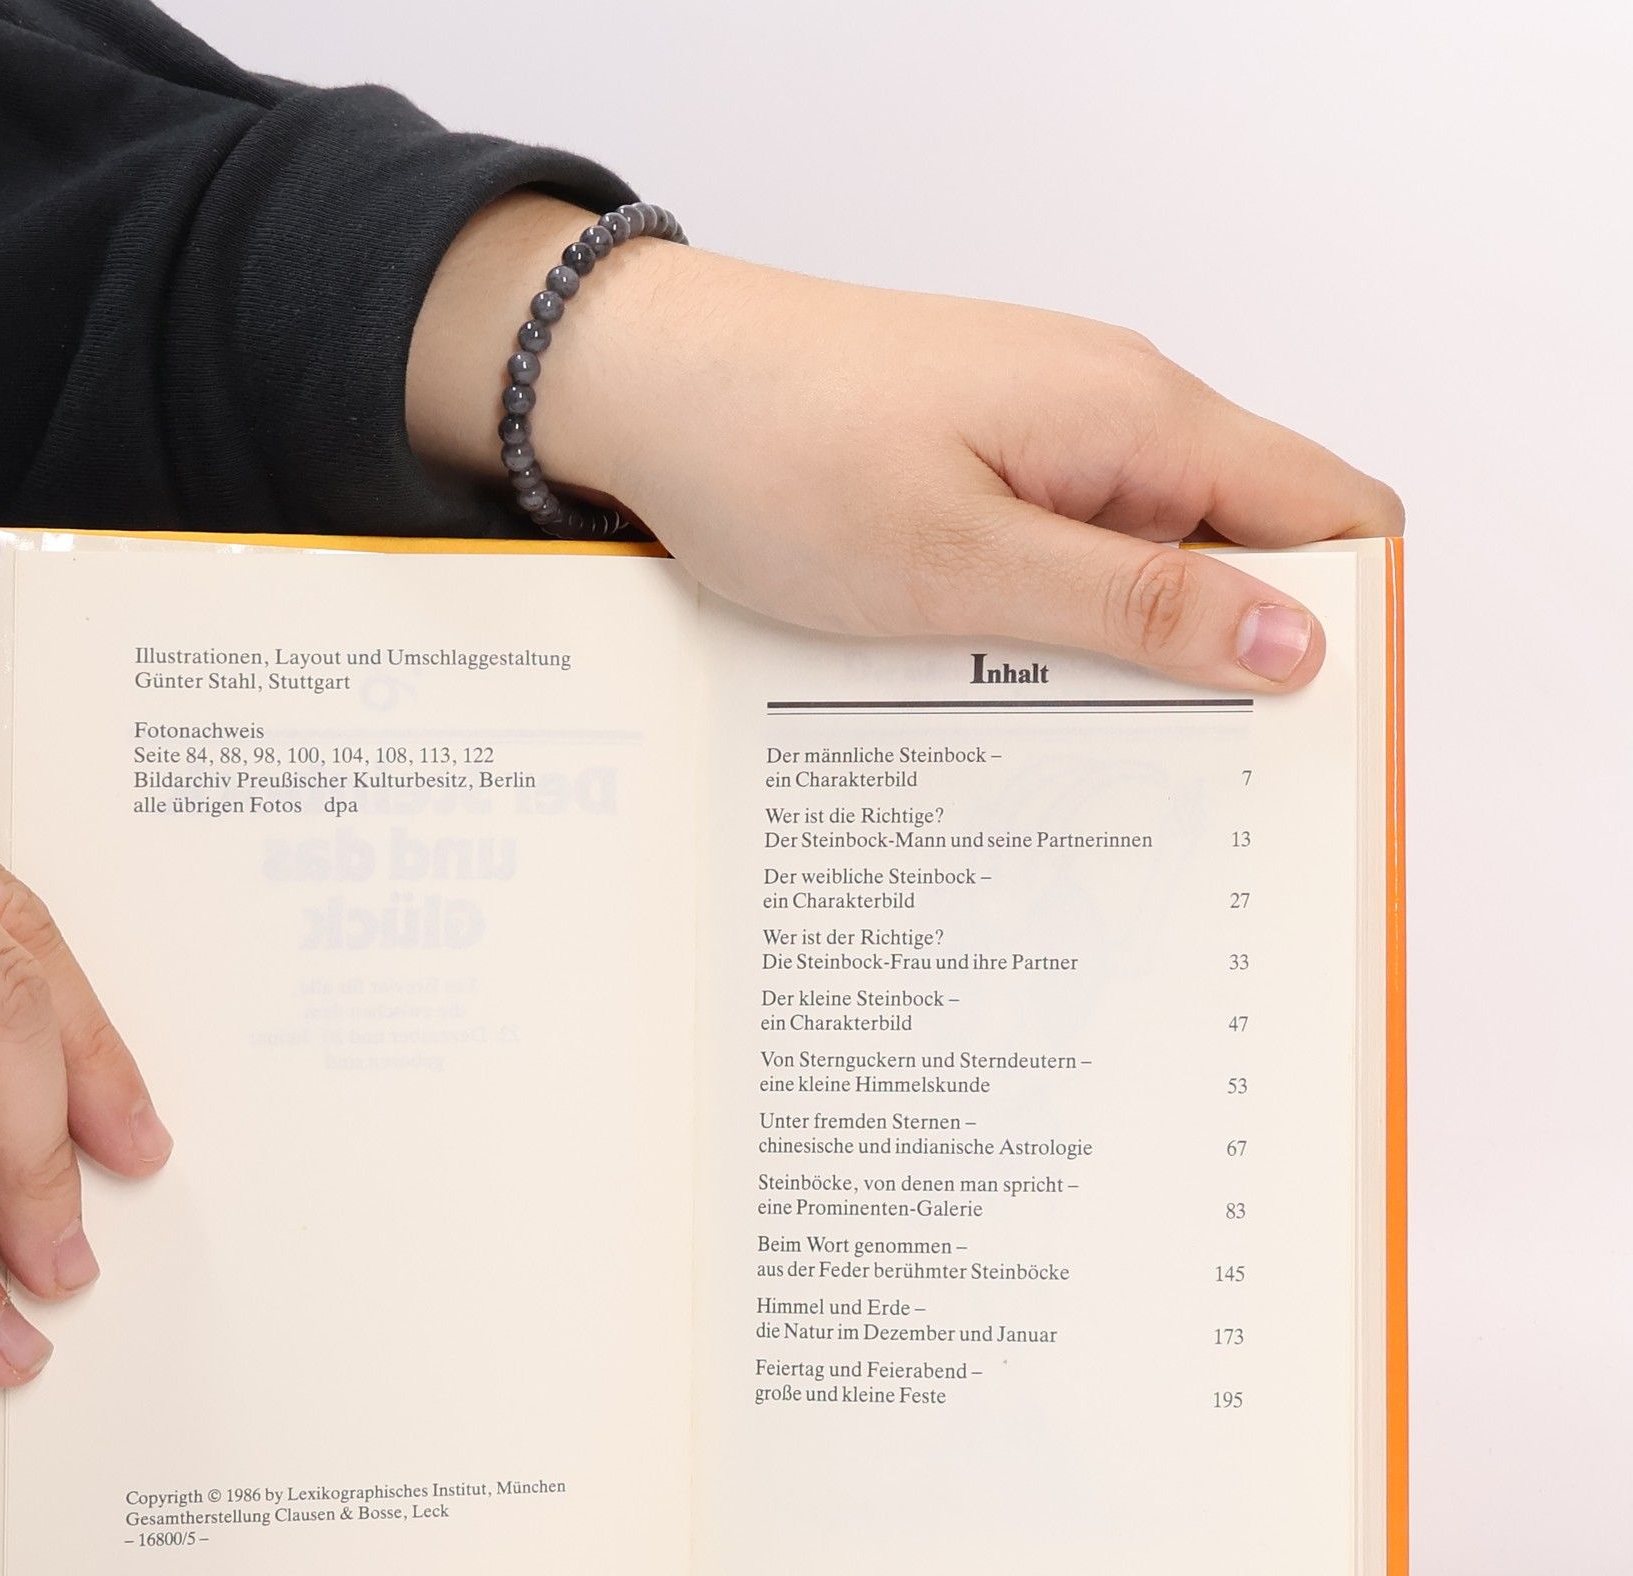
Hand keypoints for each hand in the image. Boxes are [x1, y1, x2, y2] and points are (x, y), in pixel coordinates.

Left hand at [408, 196, 1402, 688]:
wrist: (642, 382)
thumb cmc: (779, 452)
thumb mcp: (965, 562)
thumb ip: (1137, 606)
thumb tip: (1300, 643)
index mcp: (1142, 420)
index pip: (1335, 514)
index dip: (1341, 626)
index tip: (1296, 743)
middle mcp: (1114, 415)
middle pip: (1247, 550)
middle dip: (1227, 665)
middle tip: (1164, 785)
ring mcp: (1045, 438)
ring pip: (1145, 564)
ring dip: (1125, 655)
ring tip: (1058, 750)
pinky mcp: (982, 464)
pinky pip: (1060, 555)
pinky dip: (1050, 624)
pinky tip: (993, 688)